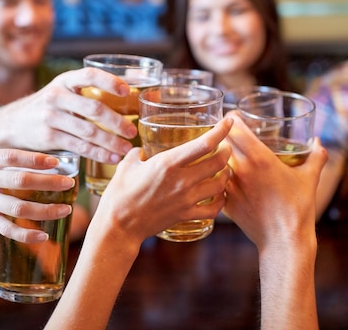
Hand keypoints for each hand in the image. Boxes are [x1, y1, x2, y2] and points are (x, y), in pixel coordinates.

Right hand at [0, 148, 75, 242]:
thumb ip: (6, 159)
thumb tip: (44, 160)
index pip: (14, 156)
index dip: (37, 159)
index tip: (57, 163)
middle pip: (21, 180)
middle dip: (49, 183)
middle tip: (70, 185)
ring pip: (18, 206)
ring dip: (45, 209)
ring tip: (65, 210)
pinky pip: (6, 228)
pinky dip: (25, 234)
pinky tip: (42, 235)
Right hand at [1, 67, 136, 163]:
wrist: (12, 124)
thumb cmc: (49, 107)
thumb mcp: (62, 91)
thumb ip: (86, 93)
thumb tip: (128, 96)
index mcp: (65, 81)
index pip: (89, 75)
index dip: (109, 81)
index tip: (127, 91)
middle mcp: (57, 96)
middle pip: (93, 109)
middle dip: (117, 122)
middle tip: (132, 131)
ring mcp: (51, 117)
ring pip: (88, 131)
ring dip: (111, 142)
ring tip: (126, 149)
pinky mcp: (48, 137)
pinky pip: (79, 146)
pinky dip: (98, 153)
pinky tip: (111, 158)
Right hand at [95, 118, 232, 244]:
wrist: (119, 225)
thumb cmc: (120, 193)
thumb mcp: (128, 165)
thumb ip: (138, 153)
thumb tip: (142, 150)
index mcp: (168, 163)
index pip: (204, 144)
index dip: (221, 131)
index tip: (228, 122)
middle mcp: (181, 180)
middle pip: (218, 162)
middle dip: (226, 151)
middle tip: (226, 147)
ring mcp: (186, 199)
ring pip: (220, 184)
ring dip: (226, 174)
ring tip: (224, 170)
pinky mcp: (186, 215)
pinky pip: (214, 208)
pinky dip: (221, 200)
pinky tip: (219, 195)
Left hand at [222, 114, 326, 249]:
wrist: (284, 241)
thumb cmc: (299, 208)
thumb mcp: (310, 178)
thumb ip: (316, 156)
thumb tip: (318, 142)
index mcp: (260, 158)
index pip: (234, 127)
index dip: (232, 118)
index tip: (234, 117)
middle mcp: (241, 170)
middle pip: (220, 141)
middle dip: (223, 134)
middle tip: (228, 132)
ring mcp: (230, 187)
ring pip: (214, 162)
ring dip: (217, 156)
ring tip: (223, 153)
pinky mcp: (224, 203)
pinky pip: (214, 183)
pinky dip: (217, 177)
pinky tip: (222, 177)